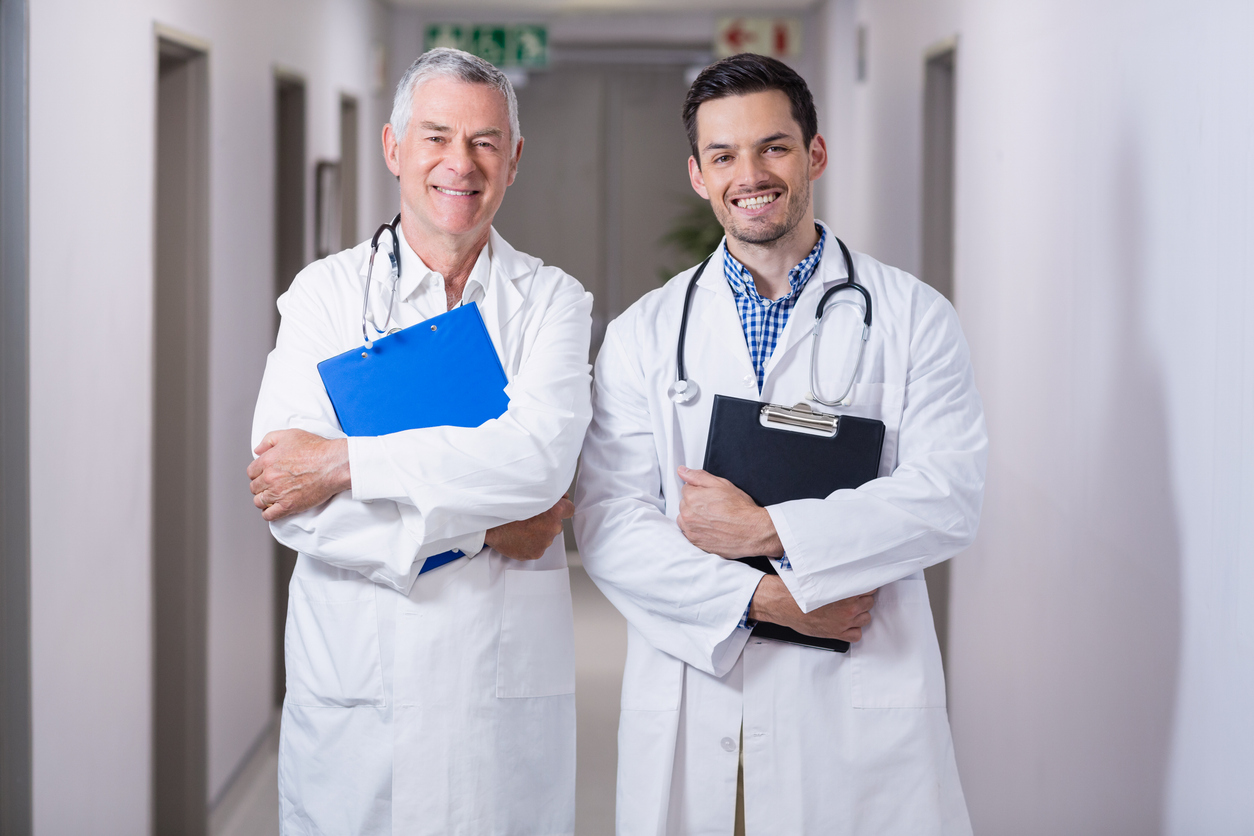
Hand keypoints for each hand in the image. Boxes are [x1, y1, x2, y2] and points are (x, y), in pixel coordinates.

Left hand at [248, 429, 350, 521]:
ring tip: (274, 497)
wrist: (333, 464)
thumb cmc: (316, 449)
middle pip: (254, 487)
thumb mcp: (290, 435)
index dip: (258, 473)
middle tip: (272, 485)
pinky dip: (269, 513)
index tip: (265, 475)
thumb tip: (257, 450)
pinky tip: (275, 509)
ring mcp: (278, 493)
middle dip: (262, 486)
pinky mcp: (288, 506)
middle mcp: (269, 477)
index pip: (251, 472)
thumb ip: (269, 440)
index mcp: (267, 460)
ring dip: (265, 500)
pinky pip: (269, 515)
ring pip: (259, 501)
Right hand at [485, 496, 573, 560]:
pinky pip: (537, 547)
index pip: (570, 509)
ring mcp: (545, 542)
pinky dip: (530, 544)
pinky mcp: (536, 553)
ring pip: (546, 537)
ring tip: (522, 528)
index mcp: (554, 511)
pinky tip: (519, 537)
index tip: (555, 509)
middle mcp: (553, 527)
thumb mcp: (530, 493)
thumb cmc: (508, 506)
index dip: (562, 508)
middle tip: (530, 518)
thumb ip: (551, 496)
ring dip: (538, 533)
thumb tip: (564, 497)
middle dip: (547, 522)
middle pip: (556, 524)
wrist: (489, 523)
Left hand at [676, 467, 782, 558]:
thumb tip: (682, 471)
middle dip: (695, 504)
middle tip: (713, 507)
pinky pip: (689, 534)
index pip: (686, 489)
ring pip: (685, 519)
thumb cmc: (740, 509)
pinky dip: (697, 531)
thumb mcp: (721, 484)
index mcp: (692, 498)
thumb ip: (698, 476)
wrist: (752, 531)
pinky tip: (710, 528)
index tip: (709, 496)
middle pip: (684, 505)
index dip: (699, 491)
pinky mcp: (696, 542)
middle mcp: (688, 515)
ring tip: (712, 518)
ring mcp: (691, 530)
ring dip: (694, 518)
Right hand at [748, 575, 876, 641]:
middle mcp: (849, 607)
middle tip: (853, 598)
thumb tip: (848, 574)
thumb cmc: (799, 591)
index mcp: (846, 591)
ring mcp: (845, 622)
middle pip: (869, 602)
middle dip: (862, 600)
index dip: (866, 586)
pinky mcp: (838, 634)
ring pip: (866, 618)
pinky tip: (846, 624)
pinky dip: (853, 630)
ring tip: (849, 611)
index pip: (870, 587)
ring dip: (859, 615)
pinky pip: (857, 635)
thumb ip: (838, 578)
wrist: (785, 605)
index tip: (863, 586)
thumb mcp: (821, 578)